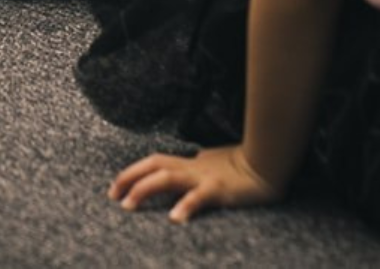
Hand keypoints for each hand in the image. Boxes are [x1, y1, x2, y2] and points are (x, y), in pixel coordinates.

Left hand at [109, 144, 282, 222]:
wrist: (266, 162)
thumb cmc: (240, 166)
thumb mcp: (211, 167)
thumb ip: (194, 171)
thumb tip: (178, 175)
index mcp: (189, 164)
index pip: (154, 162)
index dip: (133, 172)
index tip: (115, 188)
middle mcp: (192, 168)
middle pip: (154, 165)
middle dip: (130, 178)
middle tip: (112, 196)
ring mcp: (204, 177)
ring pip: (167, 177)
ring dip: (145, 189)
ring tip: (129, 205)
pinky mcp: (219, 189)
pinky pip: (199, 197)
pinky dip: (185, 205)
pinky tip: (174, 218)